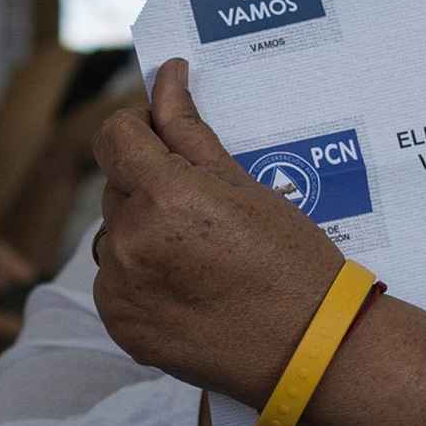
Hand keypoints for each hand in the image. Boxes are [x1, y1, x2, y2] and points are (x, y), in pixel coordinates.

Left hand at [92, 58, 348, 408]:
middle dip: (148, 187)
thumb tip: (165, 76)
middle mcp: (129, 241)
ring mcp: (120, 289)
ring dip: (142, 232)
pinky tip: (187, 287)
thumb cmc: (292, 261)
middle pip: (116, 187)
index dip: (138, 128)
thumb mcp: (245, 184)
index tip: (163, 136)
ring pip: (114, 235)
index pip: (114, 136)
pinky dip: (140, 277)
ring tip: (199, 253)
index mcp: (163, 196)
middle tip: (204, 210)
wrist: (311, 349)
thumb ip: (188, 129)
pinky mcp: (120, 326)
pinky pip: (115, 282)